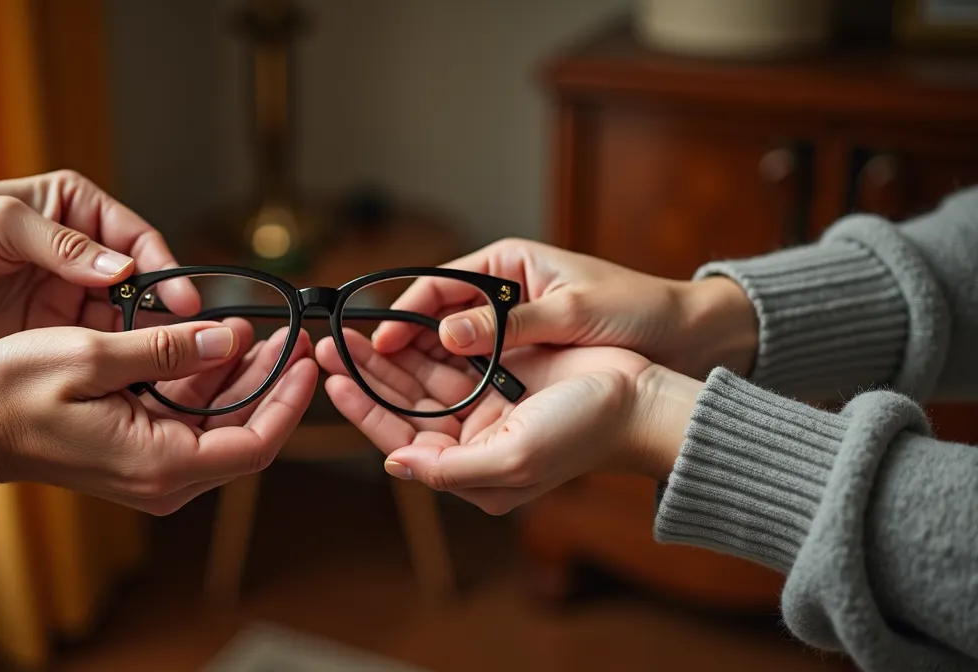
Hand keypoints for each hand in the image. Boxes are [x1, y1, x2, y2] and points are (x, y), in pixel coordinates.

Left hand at [0, 170, 196, 363]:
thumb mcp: (0, 225)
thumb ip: (64, 247)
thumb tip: (124, 274)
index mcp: (75, 210)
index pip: (137, 240)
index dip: (165, 271)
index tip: (184, 302)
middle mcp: (79, 255)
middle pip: (139, 287)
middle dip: (161, 315)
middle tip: (185, 345)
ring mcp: (63, 298)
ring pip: (120, 324)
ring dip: (140, 345)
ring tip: (164, 370)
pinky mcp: (44, 336)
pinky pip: (89, 351)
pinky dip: (110, 367)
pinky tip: (129, 383)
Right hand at [0, 321, 316, 514]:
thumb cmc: (16, 394)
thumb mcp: (94, 357)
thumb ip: (167, 350)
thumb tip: (228, 339)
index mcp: (162, 466)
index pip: (256, 445)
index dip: (290, 401)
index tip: (307, 359)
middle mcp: (164, 479)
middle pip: (244, 435)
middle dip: (272, 384)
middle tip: (292, 336)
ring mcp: (151, 471)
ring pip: (218, 426)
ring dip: (239, 380)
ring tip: (258, 330)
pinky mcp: (137, 455)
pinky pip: (188, 422)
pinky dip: (205, 385)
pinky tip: (213, 343)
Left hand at [319, 332, 700, 514]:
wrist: (639, 398)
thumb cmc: (583, 435)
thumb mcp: (512, 462)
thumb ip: (449, 470)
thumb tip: (394, 466)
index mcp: (469, 469)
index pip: (399, 439)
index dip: (363, 409)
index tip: (333, 380)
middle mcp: (471, 441)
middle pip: (403, 404)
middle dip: (366, 375)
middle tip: (329, 345)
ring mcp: (484, 404)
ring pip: (421, 377)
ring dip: (389, 354)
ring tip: (352, 330)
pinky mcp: (499, 372)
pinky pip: (449, 355)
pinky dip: (422, 340)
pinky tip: (398, 322)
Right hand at [369, 238, 757, 378]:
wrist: (689, 337)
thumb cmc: (636, 310)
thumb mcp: (571, 314)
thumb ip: (507, 324)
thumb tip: (446, 332)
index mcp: (507, 263)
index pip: (437, 284)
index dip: (404, 315)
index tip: (379, 344)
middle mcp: (501, 291)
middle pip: (435, 317)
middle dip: (403, 346)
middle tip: (366, 376)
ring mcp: (510, 326)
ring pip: (451, 347)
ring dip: (425, 370)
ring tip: (390, 396)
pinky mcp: (523, 354)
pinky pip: (477, 368)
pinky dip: (457, 385)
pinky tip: (437, 409)